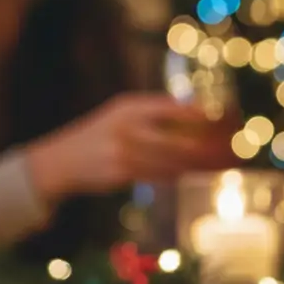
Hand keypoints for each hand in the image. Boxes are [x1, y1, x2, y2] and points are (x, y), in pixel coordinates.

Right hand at [26, 94, 215, 201]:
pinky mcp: (122, 173)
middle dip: (203, 148)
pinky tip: (186, 174)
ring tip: (212, 164)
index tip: (221, 119)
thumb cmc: (98, 136)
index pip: (172, 107)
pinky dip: (175, 176)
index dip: (199, 115)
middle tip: (224, 150)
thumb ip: (152, 115)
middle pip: (177, 140)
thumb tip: (195, 116)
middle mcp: (127, 126)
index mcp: (129, 106)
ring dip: (192, 166)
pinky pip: (158, 176)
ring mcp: (124, 151)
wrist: (60, 161)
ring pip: (170, 162)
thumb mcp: (119, 116)